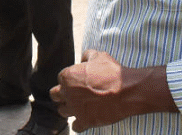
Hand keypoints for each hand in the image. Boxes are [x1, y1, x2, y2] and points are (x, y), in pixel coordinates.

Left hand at [51, 51, 172, 130]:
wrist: (127, 91)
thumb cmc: (112, 72)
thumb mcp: (99, 56)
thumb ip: (87, 56)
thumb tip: (83, 59)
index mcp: (68, 76)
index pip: (61, 78)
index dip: (69, 79)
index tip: (77, 81)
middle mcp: (67, 93)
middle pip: (55, 95)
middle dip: (62, 94)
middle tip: (73, 93)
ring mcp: (75, 109)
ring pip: (62, 111)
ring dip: (69, 108)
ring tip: (79, 106)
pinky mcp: (84, 121)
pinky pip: (75, 126)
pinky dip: (79, 123)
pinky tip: (86, 117)